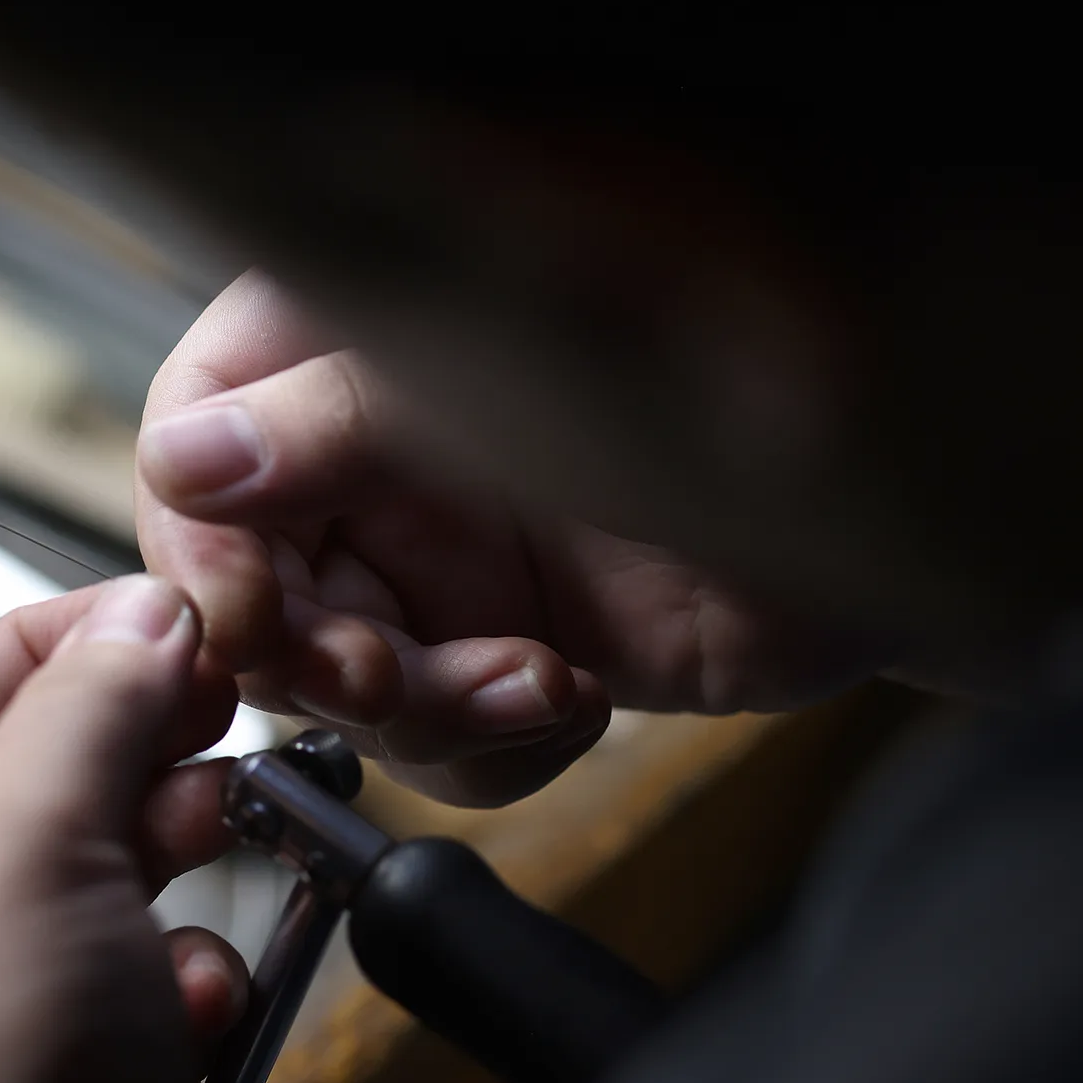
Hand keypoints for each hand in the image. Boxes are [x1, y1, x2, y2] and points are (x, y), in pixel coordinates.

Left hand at [0, 576, 247, 1082]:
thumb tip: (140, 610)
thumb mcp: (19, 857)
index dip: (58, 642)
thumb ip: (84, 710)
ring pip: (114, 869)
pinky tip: (189, 1013)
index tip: (165, 611)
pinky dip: (189, 980)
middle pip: (40, 774)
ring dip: (181, 863)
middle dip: (139, 756)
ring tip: (222, 852)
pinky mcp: (77, 1071)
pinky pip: (153, 972)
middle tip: (219, 719)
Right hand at [136, 273, 901, 805]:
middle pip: (255, 575)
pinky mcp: (512, 644)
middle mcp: (386, 446)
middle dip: (313, 649)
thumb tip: (183, 463)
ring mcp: (450, 553)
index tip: (243, 606)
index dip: (201, 532)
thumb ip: (337, 418)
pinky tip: (571, 699)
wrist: (899, 486)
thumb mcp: (500, 381)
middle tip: (384, 675)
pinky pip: (440, 739)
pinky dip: (494, 746)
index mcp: (355, 336)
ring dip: (421, 707)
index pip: (199, 426)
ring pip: (341, 676)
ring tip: (529, 683)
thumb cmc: (726, 361)